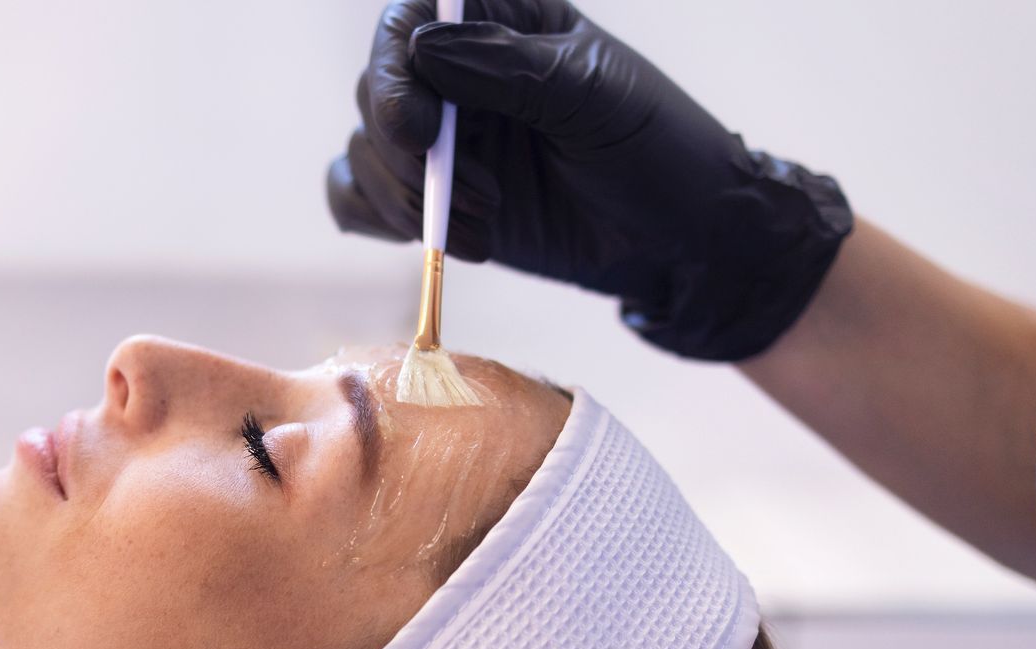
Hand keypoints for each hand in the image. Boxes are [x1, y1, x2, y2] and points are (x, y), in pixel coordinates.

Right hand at [327, 0, 852, 360]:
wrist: (679, 240)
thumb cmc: (657, 150)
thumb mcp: (595, 98)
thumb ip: (512, 69)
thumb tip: (425, 49)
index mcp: (503, 22)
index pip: (412, 18)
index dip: (394, 66)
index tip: (420, 129)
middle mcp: (460, 74)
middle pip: (375, 89)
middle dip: (406, 153)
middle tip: (474, 195)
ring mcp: (442, 139)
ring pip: (363, 152)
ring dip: (406, 200)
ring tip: (481, 227)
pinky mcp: (432, 199)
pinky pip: (356, 199)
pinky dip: (380, 222)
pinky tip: (444, 240)